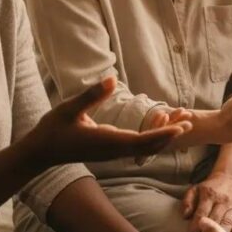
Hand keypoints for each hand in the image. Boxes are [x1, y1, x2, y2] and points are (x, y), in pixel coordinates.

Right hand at [21, 77, 190, 169]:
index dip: (163, 134)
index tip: (181, 127)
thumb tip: (112, 79)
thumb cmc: (53, 129)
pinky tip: (159, 130)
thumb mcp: (70, 108)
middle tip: (190, 120)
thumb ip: (92, 95)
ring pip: (144, 148)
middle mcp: (113, 150)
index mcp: (107, 142)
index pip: (142, 140)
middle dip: (170, 135)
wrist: (40, 153)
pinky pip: (136, 148)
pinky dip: (152, 139)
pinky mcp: (109, 151)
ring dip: (163, 137)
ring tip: (180, 123)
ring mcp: (112, 153)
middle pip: (149, 146)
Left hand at [182, 172, 231, 231]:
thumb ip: (187, 202)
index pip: (200, 214)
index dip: (194, 229)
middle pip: (213, 221)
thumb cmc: (208, 189)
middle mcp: (222, 201)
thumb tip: (184, 216)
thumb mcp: (194, 189)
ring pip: (226, 223)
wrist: (229, 179)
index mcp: (208, 195)